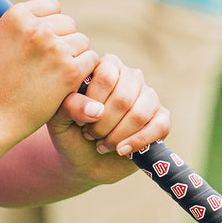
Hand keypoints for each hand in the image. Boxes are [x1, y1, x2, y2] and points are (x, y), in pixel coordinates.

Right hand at [0, 0, 100, 147]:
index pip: (52, 6)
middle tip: (52, 58)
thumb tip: (23, 12)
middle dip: (64, 39)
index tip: (48, 35)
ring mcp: (55, 49)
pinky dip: (83, 70)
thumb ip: (7, 22)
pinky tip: (68, 80)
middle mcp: (37, 29)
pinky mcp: (70, 71)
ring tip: (56, 72)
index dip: (52, 22)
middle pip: (69, 23)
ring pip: (82, 41)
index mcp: (17, 16)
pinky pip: (91, 59)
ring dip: (75, 55)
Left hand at [48, 53, 170, 184]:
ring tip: (101, 144)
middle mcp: (130, 75)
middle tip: (89, 135)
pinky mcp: (161, 117)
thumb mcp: (60, 117)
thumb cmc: (70, 129)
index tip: (78, 121)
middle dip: (103, 124)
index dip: (92, 102)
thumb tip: (96, 110)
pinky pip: (159, 126)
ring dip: (118, 135)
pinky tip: (121, 150)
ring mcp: (148, 95)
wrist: (84, 156)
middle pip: (123, 97)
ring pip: (140, 113)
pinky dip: (137, 142)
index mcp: (106, 65)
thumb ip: (69, 106)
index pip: (106, 76)